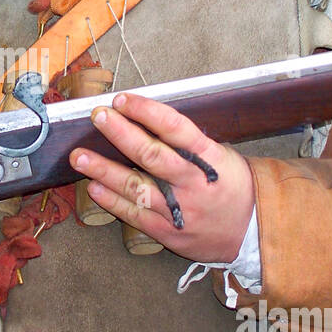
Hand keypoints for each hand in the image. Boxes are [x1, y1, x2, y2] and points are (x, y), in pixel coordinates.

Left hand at [70, 92, 256, 262]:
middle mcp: (192, 183)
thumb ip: (189, 143)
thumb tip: (148, 120)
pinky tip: (94, 187)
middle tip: (98, 117)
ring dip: (104, 170)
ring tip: (79, 157)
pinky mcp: (168, 232)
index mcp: (209, 159)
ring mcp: (178, 210)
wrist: (253, 232)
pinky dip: (112, 201)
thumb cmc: (233, 187)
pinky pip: (135, 215)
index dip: (146, 111)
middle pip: (151, 155)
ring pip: (136, 187)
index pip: (175, 128)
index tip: (123, 99)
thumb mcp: (222, 156)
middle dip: (121, 133)